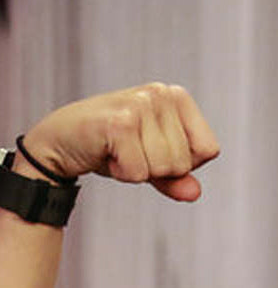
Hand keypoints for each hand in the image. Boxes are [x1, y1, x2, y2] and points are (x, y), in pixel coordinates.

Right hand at [20, 83, 219, 201]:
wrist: (59, 142)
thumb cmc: (111, 148)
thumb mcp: (152, 163)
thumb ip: (177, 178)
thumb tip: (195, 193)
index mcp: (177, 96)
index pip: (209, 150)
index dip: (184, 163)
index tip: (154, 150)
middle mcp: (161, 94)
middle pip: (185, 162)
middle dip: (157, 169)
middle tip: (129, 151)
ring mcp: (140, 104)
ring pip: (164, 168)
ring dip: (138, 171)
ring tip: (118, 151)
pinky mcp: (120, 122)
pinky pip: (139, 172)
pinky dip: (123, 174)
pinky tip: (106, 154)